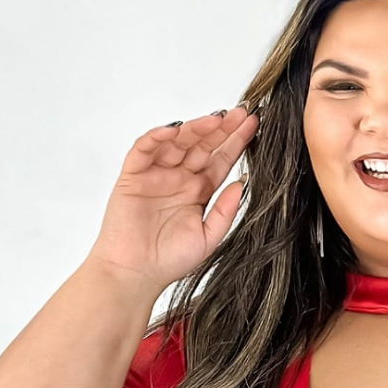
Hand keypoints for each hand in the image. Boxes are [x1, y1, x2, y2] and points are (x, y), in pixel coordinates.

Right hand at [87, 105, 259, 293]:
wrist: (135, 274)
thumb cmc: (169, 260)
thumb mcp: (209, 237)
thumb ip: (225, 211)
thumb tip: (242, 183)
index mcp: (199, 191)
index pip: (222, 159)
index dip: (237, 142)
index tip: (254, 125)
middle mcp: (180, 178)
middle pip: (203, 145)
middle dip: (222, 128)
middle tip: (241, 113)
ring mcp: (156, 175)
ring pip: (177, 142)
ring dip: (196, 128)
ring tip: (216, 119)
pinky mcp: (133, 176)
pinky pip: (144, 149)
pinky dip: (158, 137)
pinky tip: (176, 130)